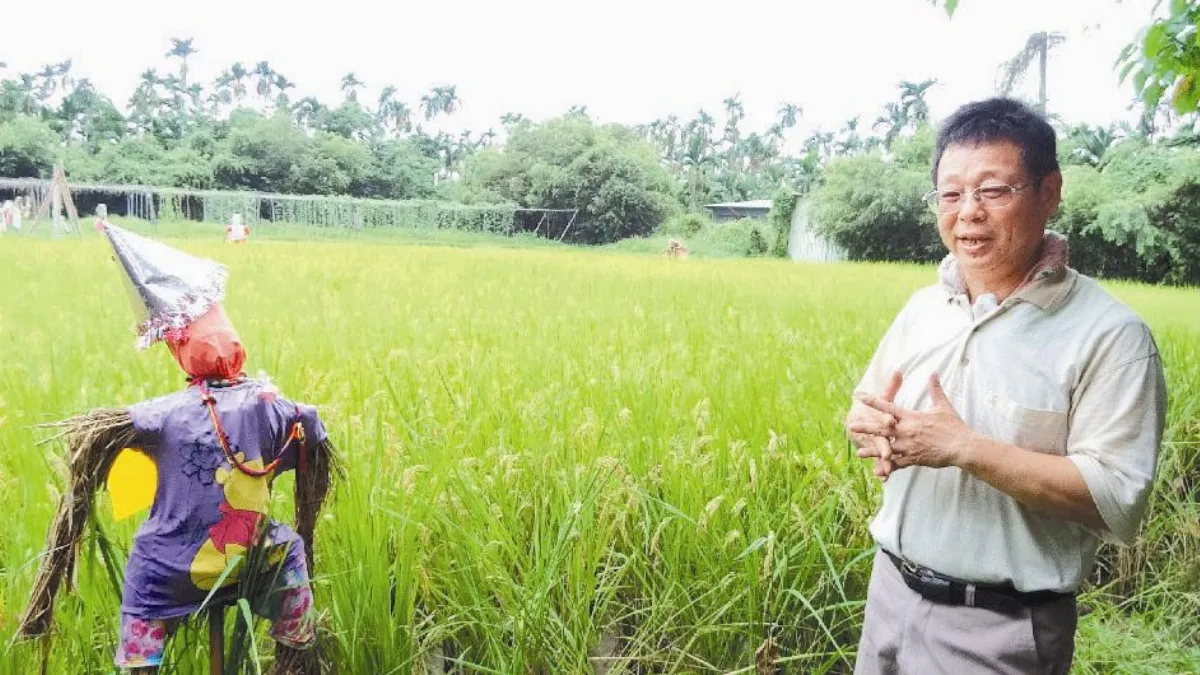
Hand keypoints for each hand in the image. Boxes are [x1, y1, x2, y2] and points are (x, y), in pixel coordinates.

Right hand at [846, 371, 902, 479]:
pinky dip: (881, 470)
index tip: (890, 419)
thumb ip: (892, 386)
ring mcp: (873, 443)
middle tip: (887, 451)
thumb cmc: (873, 409)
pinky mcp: (874, 452)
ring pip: (877, 452)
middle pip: (879, 437)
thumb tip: (898, 370)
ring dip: (880, 461)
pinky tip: (884, 478)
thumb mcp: (883, 397)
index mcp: (878, 416)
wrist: (853, 421)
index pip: (883, 416)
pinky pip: (878, 462)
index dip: (886, 417)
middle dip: (882, 445)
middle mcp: (874, 431)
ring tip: (885, 470)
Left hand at [852, 372, 971, 469]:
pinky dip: (888, 467)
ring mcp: (909, 447)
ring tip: (859, 452)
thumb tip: (933, 372)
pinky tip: (878, 471)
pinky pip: (898, 464)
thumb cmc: (953, 426)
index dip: (872, 401)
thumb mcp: (943, 406)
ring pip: (886, 449)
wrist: (962, 447)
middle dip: (866, 427)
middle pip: (881, 428)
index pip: (887, 407)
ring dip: (872, 451)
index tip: (859, 396)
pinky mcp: (914, 459)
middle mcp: (906, 431)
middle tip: (851, 426)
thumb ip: (935, 389)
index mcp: (911, 417)